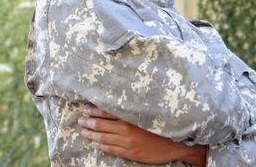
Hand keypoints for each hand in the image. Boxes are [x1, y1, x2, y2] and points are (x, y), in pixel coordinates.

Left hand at [78, 105, 206, 165]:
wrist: (175, 143)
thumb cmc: (163, 126)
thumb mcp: (149, 113)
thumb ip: (134, 109)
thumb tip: (121, 103)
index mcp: (131, 117)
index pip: (108, 112)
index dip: (95, 110)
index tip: (87, 108)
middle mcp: (127, 129)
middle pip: (102, 125)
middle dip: (89, 122)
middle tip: (81, 119)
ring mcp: (127, 142)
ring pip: (103, 138)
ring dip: (91, 134)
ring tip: (83, 131)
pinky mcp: (129, 152)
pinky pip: (110, 148)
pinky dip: (100, 145)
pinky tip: (94, 143)